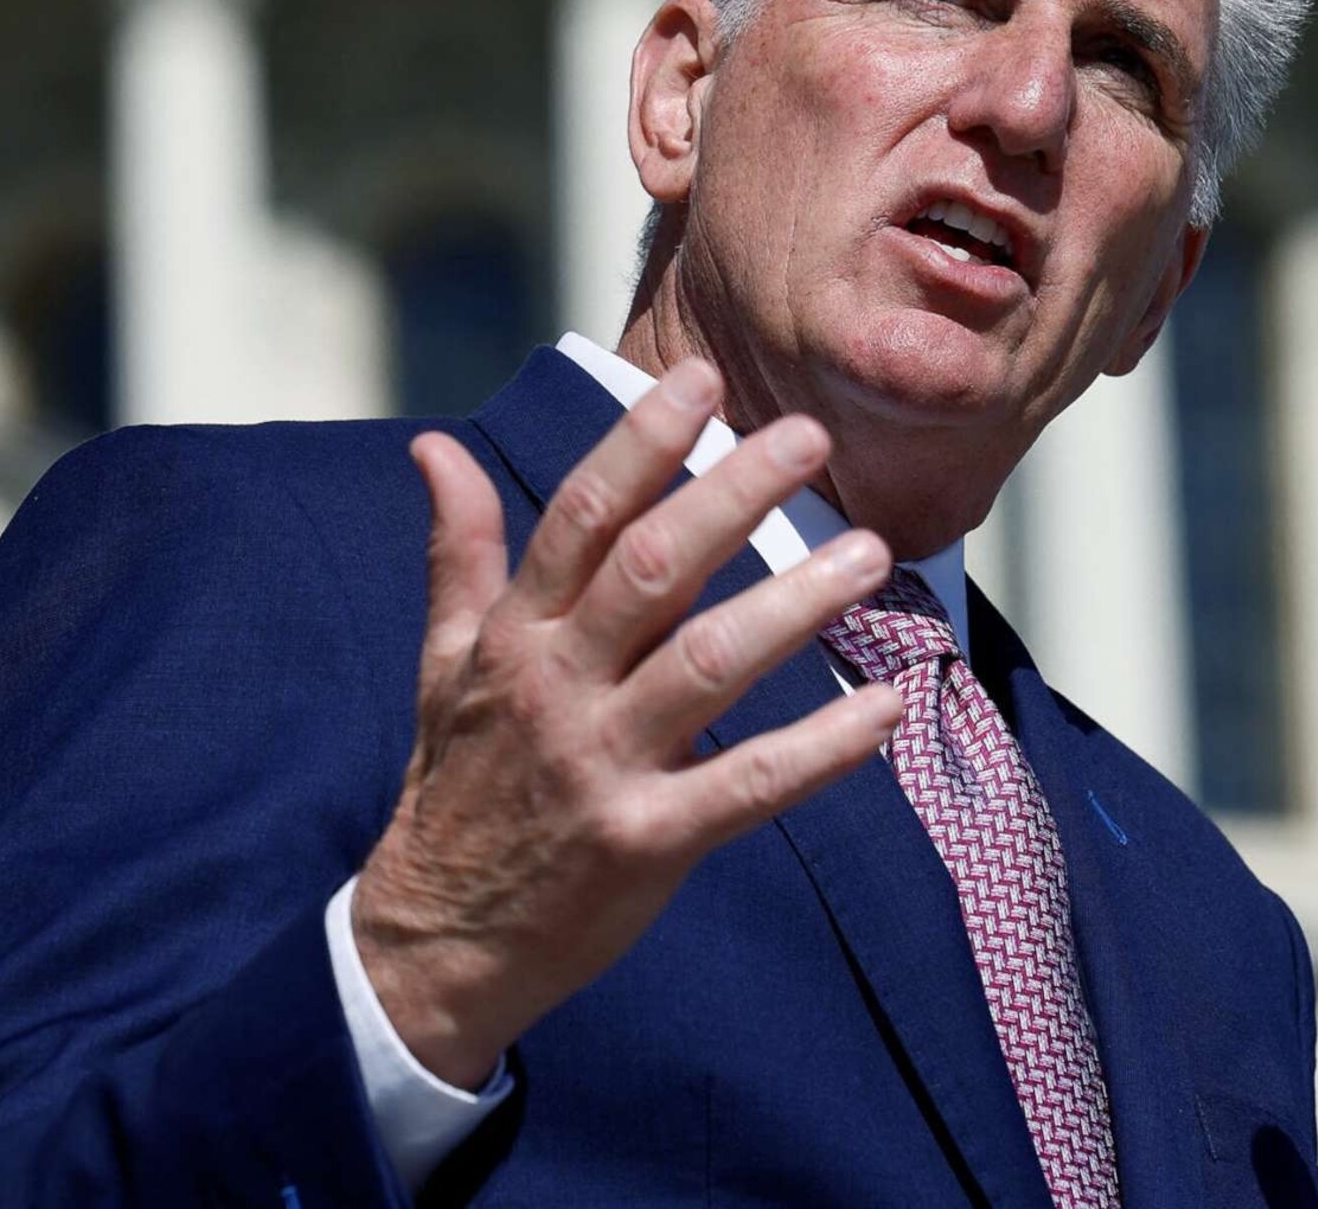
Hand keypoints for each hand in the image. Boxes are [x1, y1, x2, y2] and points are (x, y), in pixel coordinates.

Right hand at [351, 360, 904, 1087]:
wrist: (437, 940)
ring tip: (870, 554)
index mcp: (515, 636)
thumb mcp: (445, 660)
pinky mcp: (646, 843)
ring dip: (794, 605)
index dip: (641, 443)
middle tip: (809, 436)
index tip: (702, 377)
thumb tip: (434, 446)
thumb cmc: (458, 782)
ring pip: (708, 665)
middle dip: (731, 496)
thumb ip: (459, 551)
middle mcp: (556, 689)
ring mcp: (602, 766)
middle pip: (651, 571)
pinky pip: (746, 787)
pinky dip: (819, 749)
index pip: (581, 517)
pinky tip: (884, 709)